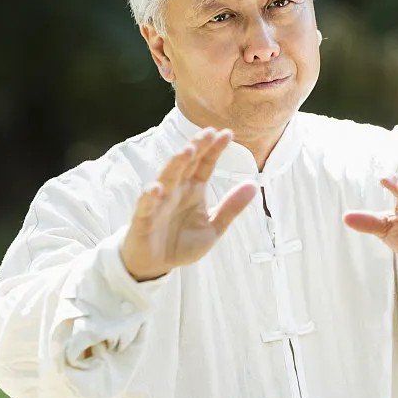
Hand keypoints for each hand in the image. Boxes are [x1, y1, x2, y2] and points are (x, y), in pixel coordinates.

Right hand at [121, 128, 256, 280]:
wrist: (155, 265)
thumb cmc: (181, 243)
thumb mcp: (213, 227)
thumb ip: (231, 208)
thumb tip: (254, 185)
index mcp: (193, 189)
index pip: (205, 164)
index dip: (215, 149)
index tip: (228, 133)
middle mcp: (176, 190)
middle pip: (187, 164)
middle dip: (197, 147)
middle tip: (208, 132)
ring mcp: (159, 202)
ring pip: (167, 178)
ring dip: (176, 164)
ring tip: (187, 151)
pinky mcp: (144, 219)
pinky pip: (146, 205)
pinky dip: (150, 197)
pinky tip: (157, 188)